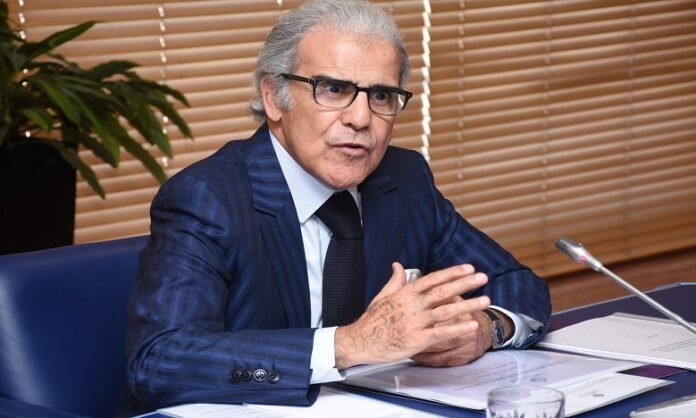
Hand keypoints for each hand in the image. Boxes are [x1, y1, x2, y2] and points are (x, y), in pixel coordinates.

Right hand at [334, 263, 489, 368]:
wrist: (360, 341)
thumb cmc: (371, 320)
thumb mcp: (382, 296)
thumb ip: (395, 281)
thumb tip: (398, 265)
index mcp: (405, 293)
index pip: (433, 279)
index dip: (452, 273)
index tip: (468, 268)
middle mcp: (412, 305)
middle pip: (443, 291)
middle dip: (465, 283)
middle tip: (482, 277)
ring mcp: (415, 322)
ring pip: (446, 311)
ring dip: (467, 304)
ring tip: (485, 299)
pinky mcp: (417, 340)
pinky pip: (441, 333)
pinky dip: (457, 328)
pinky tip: (471, 325)